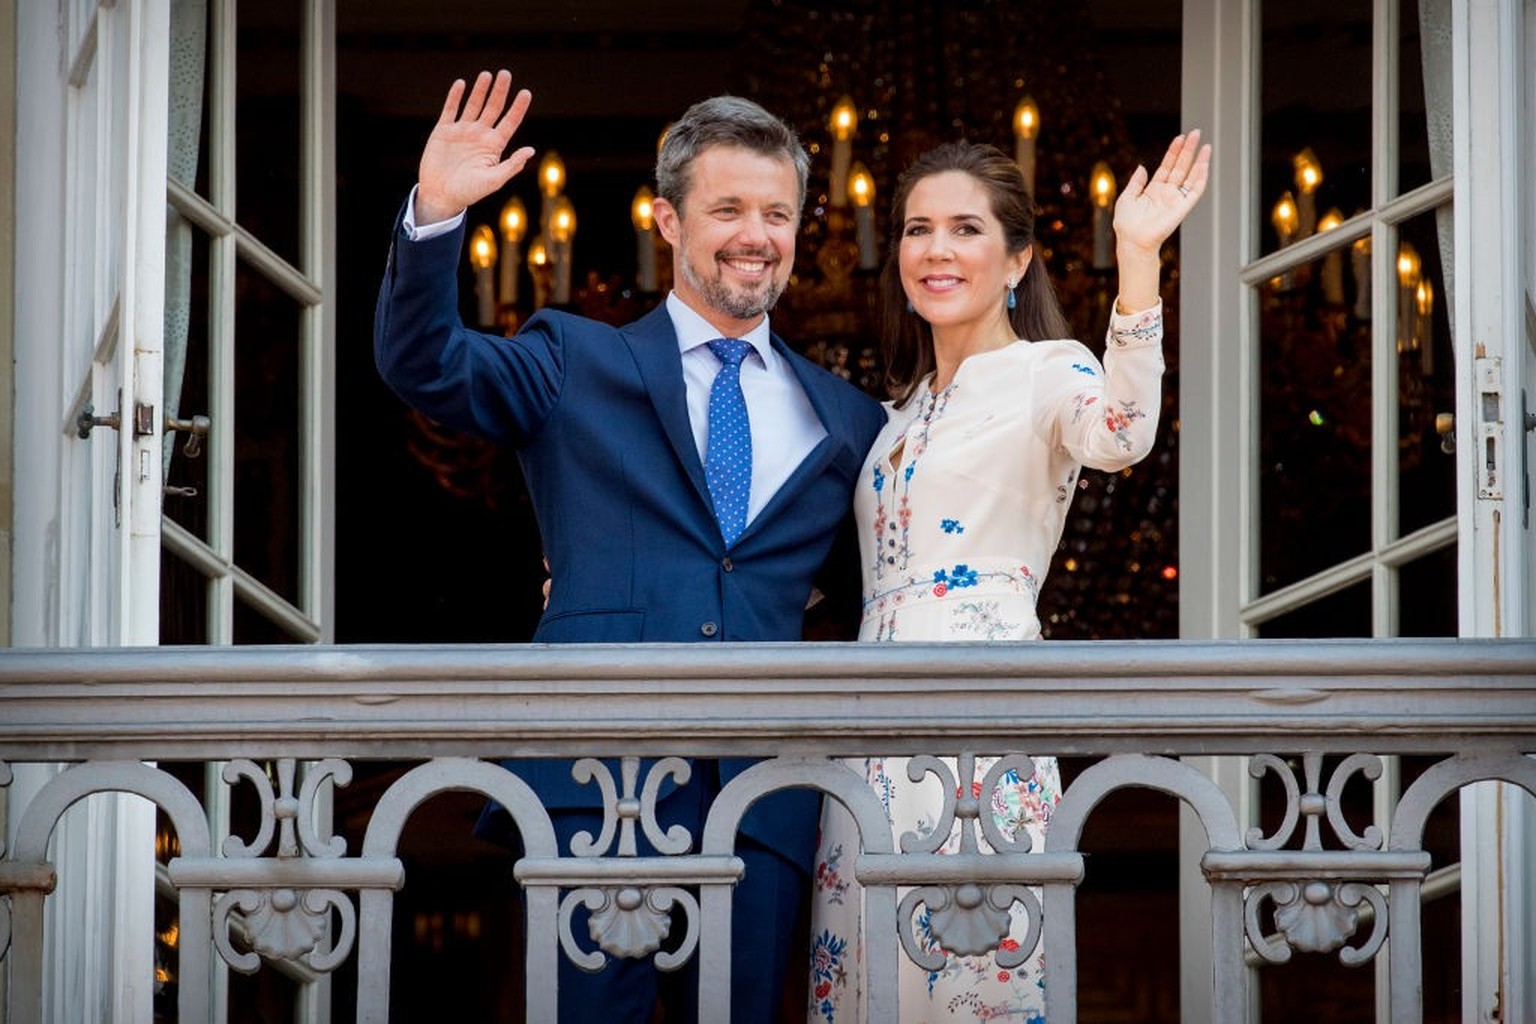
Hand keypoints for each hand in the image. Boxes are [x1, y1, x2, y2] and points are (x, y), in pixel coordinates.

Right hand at [416, 70, 535, 224]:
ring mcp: (462, 131)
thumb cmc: (470, 192)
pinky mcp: (444, 130)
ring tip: (487, 74)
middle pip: (493, 108)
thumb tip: (531, 150)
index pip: (510, 122)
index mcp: (494, 146)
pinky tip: (461, 84)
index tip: (526, 92)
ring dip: (480, 90)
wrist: (441, 196)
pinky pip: (450, 109)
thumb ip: (512, 165)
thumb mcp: (494, 180)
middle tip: (505, 73)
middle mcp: (480, 135)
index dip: (518, 107)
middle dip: (499, 91)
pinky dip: (455, 97)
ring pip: (473, 104)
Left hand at [1112, 129, 1211, 257]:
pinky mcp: (1182, 208)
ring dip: (1198, 161)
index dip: (1173, 152)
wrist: (1132, 241)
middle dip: (1188, 150)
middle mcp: (1167, 193)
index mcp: (1153, 190)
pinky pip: (1195, 191)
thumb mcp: (1126, 198)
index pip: (1167, 166)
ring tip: (1204, 145)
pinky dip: (1201, 178)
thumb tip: (1141, 167)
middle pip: (1181, 167)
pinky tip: (1204, 164)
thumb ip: (1135, 182)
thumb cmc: (1127, 225)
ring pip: (1190, 176)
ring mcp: (1175, 200)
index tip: (1179, 138)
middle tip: (1195, 133)